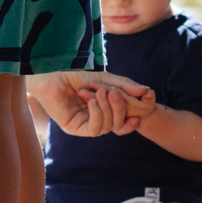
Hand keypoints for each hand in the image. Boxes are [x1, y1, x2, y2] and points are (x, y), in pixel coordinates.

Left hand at [28, 70, 149, 134]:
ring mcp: (85, 125)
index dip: (132, 121)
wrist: (54, 72)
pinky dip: (97, 115)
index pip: (123, 122)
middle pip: (117, 125)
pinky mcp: (74, 128)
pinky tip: (92, 101)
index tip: (140, 112)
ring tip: (99, 92)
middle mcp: (95, 120)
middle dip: (119, 108)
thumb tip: (147, 91)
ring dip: (107, 109)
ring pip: (107, 127)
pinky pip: (93, 130)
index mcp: (104, 111)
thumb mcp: (106, 78)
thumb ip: (125, 85)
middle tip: (114, 92)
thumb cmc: (76, 74)